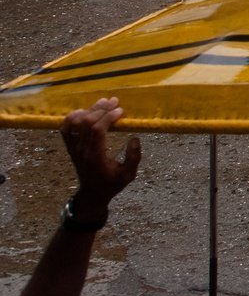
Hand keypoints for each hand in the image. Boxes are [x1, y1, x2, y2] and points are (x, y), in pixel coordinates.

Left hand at [60, 97, 141, 218]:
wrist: (92, 194)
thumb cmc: (112, 184)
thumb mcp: (128, 175)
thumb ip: (133, 158)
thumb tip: (134, 138)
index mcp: (95, 157)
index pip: (98, 130)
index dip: (108, 117)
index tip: (121, 110)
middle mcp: (82, 150)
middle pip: (86, 123)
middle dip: (101, 109)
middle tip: (115, 101)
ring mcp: (73, 148)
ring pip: (76, 123)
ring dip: (89, 110)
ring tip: (103, 102)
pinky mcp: (70, 147)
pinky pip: (66, 129)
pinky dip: (73, 117)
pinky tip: (84, 111)